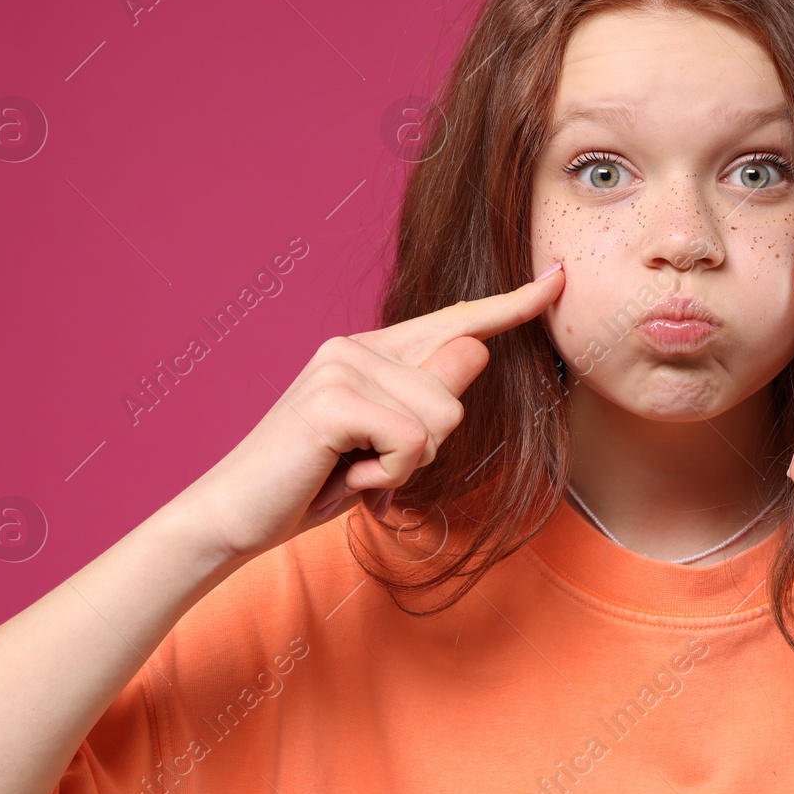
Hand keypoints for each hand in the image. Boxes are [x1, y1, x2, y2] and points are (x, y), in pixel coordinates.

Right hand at [171, 264, 564, 563]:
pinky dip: (388, 475)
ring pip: (442, 415)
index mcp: (373, 351)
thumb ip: (428, 400)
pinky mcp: (332, 398)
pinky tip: (348, 479)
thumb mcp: (386, 444)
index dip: (512, 304)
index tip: (558, 278)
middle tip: (371, 466)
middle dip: (430, 445)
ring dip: (407, 464)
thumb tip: (475, 350)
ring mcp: (342, 365)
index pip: (456, 321)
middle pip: (459, 385)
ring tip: (355, 471)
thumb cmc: (313, 482)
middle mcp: (357, 345)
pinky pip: (412, 439)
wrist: (235, 515)